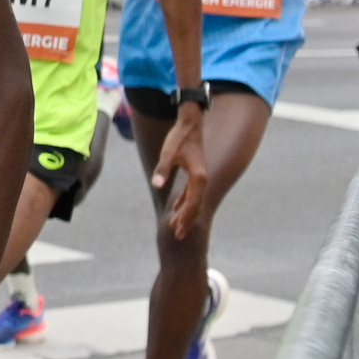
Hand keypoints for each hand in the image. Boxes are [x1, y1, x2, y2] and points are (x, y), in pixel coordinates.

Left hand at [151, 98, 211, 236]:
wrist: (191, 124)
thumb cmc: (179, 138)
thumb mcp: (168, 153)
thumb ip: (162, 169)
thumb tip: (157, 185)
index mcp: (198, 177)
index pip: (192, 203)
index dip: (185, 217)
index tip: (177, 229)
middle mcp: (202, 179)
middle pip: (195, 205)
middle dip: (186, 220)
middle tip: (178, 235)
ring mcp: (199, 176)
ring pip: (194, 200)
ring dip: (185, 212)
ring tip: (176, 226)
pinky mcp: (194, 173)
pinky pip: (190, 192)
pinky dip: (184, 201)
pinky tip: (176, 208)